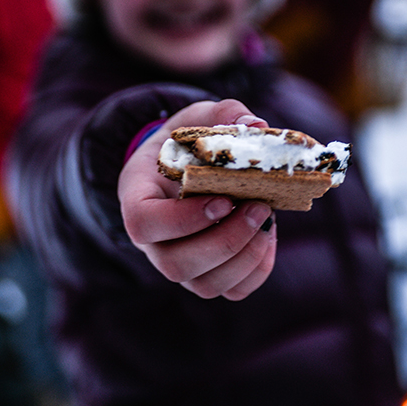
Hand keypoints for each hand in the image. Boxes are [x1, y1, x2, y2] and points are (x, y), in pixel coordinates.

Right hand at [118, 98, 276, 299]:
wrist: (188, 169)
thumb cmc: (186, 143)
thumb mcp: (196, 118)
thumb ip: (222, 114)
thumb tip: (255, 124)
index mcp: (137, 199)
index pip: (144, 225)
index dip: (183, 220)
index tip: (222, 200)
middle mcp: (154, 242)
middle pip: (176, 265)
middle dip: (225, 241)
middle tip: (259, 206)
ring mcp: (181, 264)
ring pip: (206, 285)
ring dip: (245, 257)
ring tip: (268, 218)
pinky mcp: (210, 275)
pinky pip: (234, 291)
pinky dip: (258, 269)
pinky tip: (268, 235)